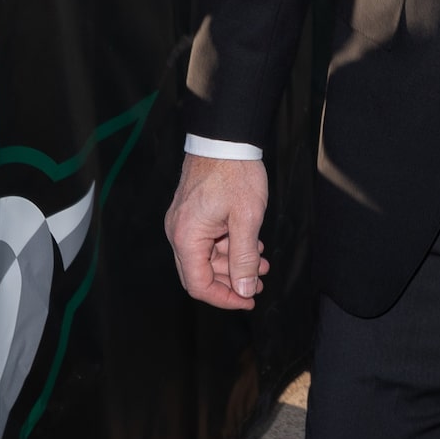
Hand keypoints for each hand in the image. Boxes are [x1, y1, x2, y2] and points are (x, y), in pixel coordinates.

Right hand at [165, 153, 268, 308]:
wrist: (225, 138)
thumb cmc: (234, 172)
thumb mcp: (247, 219)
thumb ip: (244, 258)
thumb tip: (243, 289)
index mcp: (187, 237)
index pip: (198, 284)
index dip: (224, 298)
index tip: (247, 299)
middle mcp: (178, 232)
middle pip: (200, 273)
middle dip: (232, 281)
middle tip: (258, 282)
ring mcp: (183, 222)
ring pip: (206, 257)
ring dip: (233, 263)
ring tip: (261, 263)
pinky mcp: (191, 213)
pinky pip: (207, 241)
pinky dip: (228, 247)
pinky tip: (250, 245)